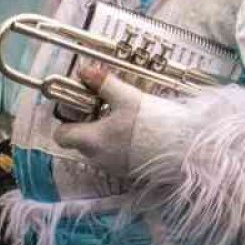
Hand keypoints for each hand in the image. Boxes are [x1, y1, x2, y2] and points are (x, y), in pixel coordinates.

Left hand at [52, 62, 145, 178]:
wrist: (182, 149)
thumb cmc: (152, 124)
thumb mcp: (127, 97)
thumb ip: (104, 84)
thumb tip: (85, 72)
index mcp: (91, 140)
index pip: (61, 136)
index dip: (67, 120)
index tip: (80, 107)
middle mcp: (97, 158)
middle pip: (82, 141)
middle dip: (91, 124)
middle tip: (106, 107)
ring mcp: (113, 168)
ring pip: (100, 150)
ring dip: (107, 136)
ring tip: (126, 120)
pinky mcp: (129, 173)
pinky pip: (116, 157)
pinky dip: (121, 146)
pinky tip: (138, 134)